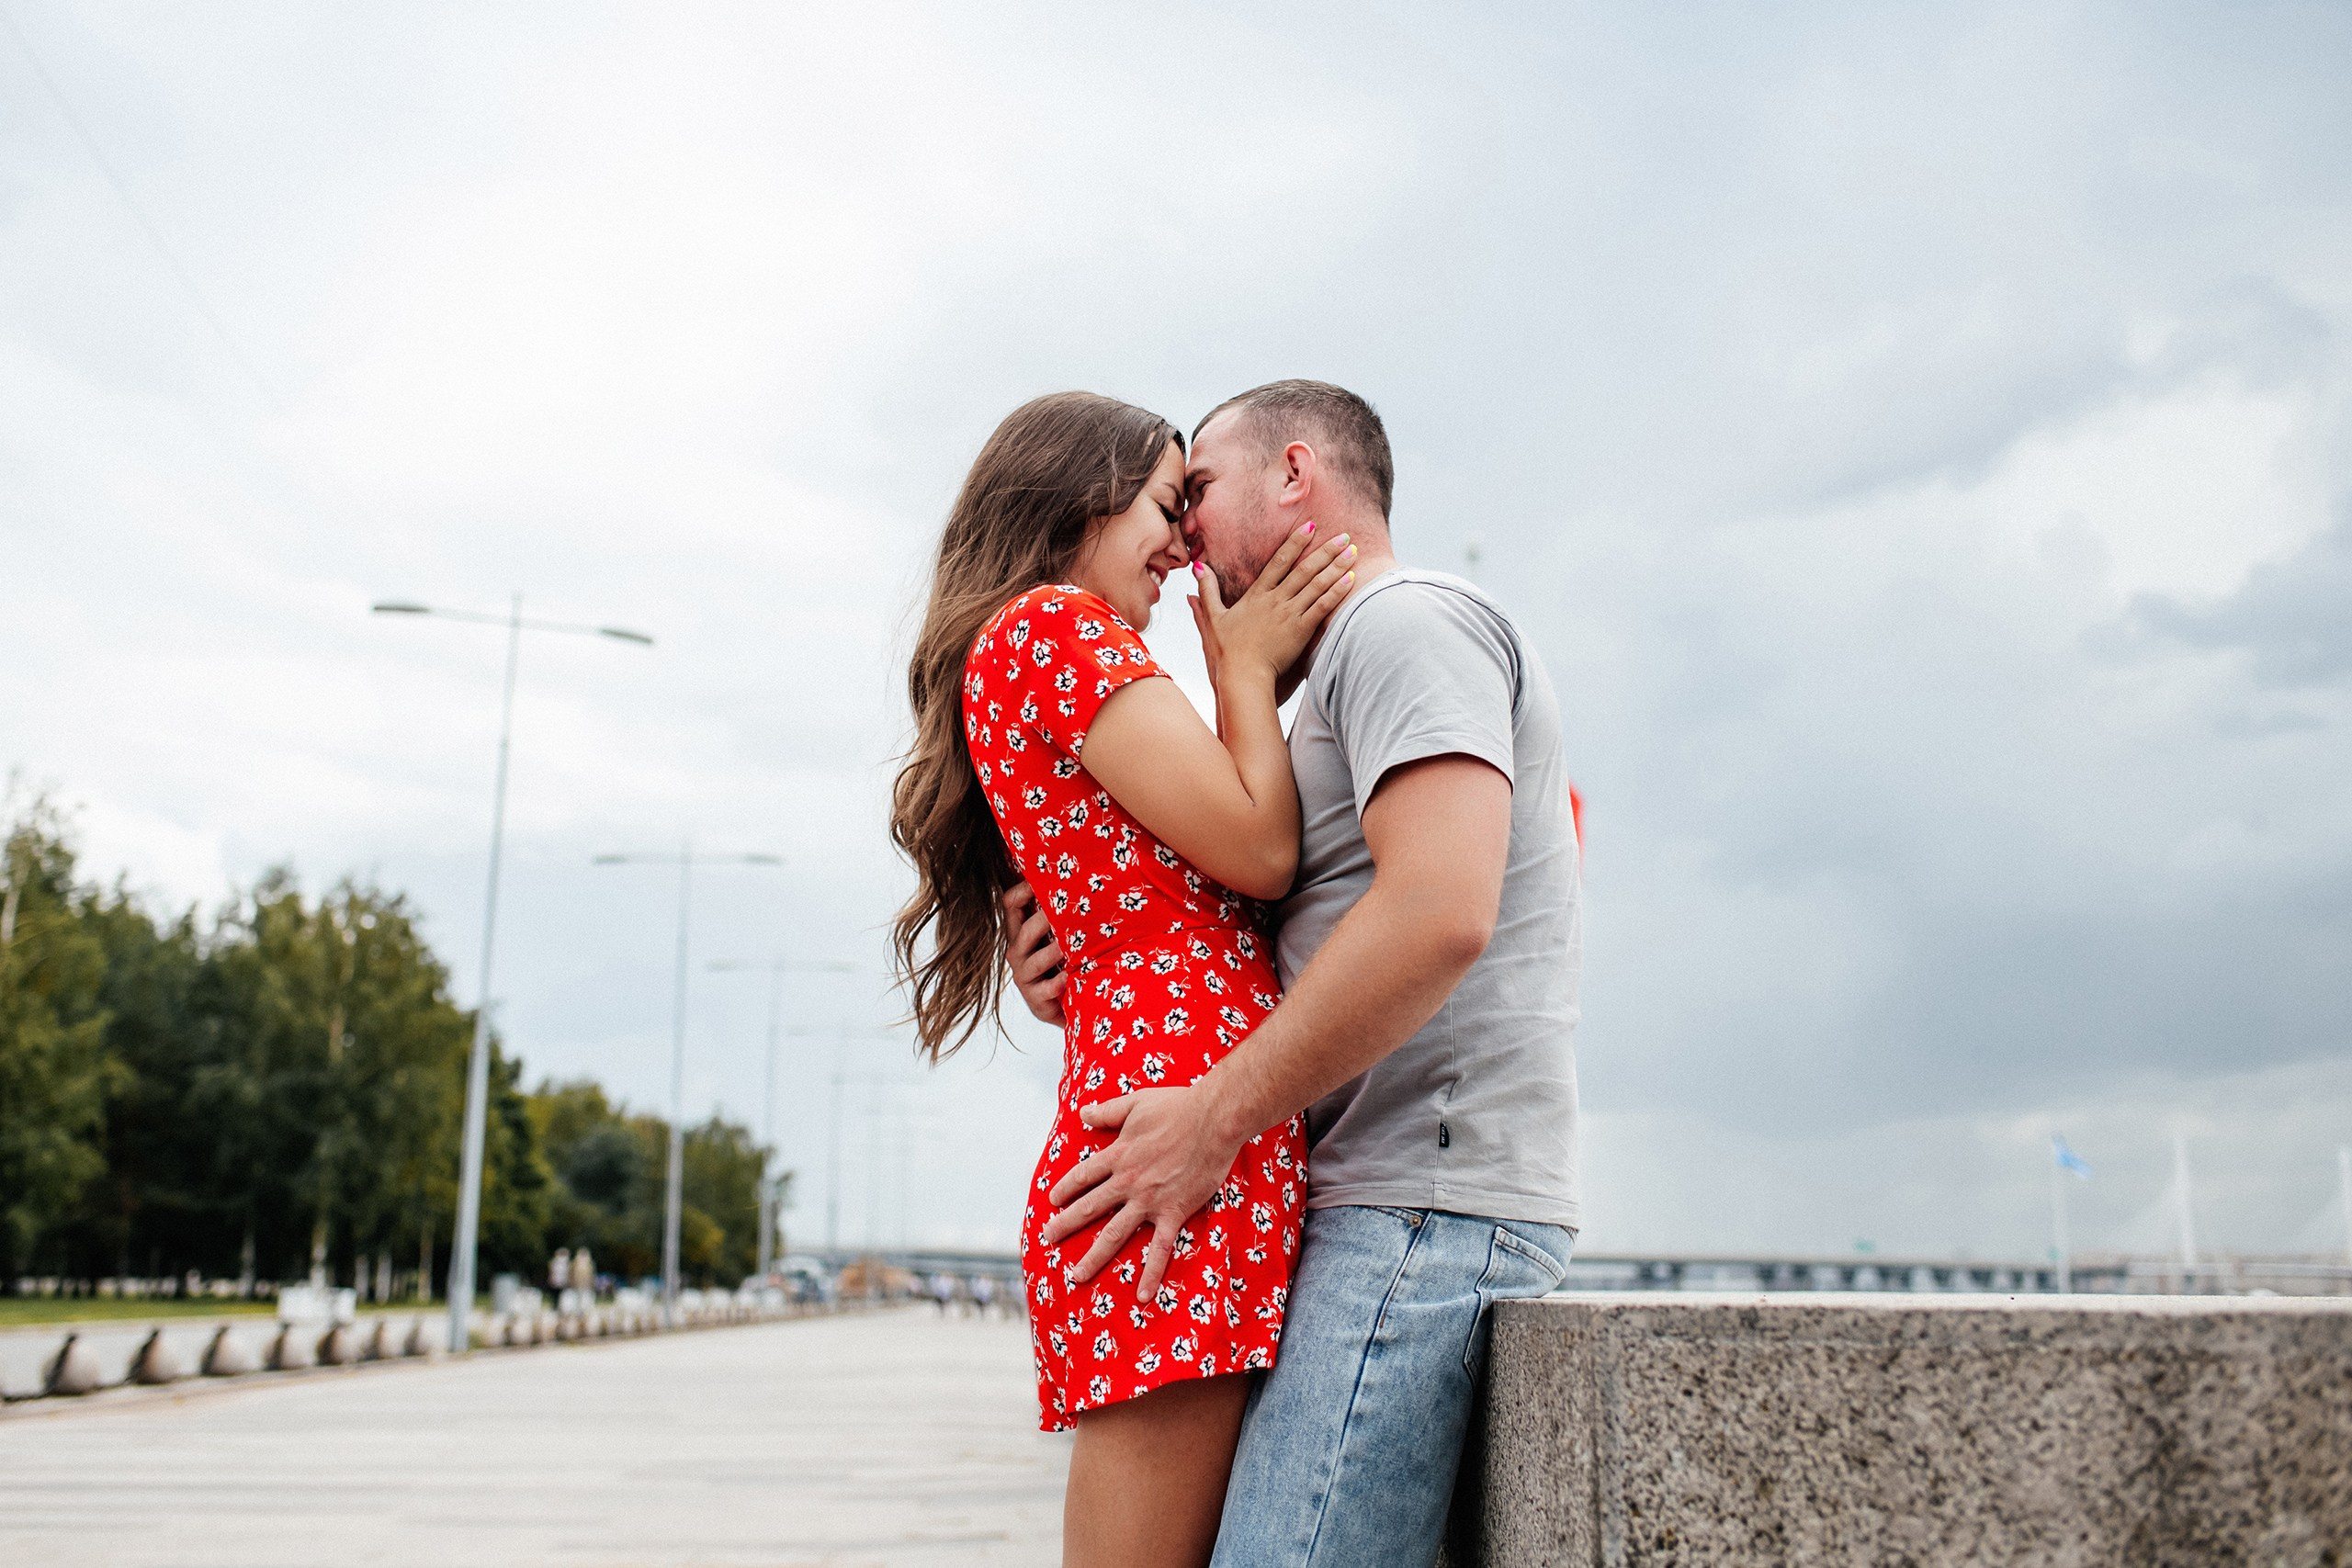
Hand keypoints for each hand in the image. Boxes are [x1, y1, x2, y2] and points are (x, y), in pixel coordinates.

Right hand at [1000, 882, 1064, 1028]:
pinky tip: (1069, 976)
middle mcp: (1018, 952)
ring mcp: (1025, 976)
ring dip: (1053, 951)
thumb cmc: (1068, 962)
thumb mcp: (1063, 935)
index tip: (1042, 880)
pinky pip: (1044, 990)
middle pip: (1024, 930)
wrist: (1069, 1005)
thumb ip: (1064, 912)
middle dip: (1044, 919)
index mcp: (1022, 931)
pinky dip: (1056, 983)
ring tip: (1070, 945)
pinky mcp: (1035, 999)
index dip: (1023, 890)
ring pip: (1034, 960)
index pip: (1011, 904)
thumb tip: (1083, 877)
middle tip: (1067, 910)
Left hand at [1043, 1086, 1243, 1300]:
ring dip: (1093, 1257)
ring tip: (1076, 1275)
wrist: (1214, 1120)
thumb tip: (1083, 1112)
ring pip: (1114, 1234)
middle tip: (1048, 1238)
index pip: (1083, 1176)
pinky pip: (1160, 1249)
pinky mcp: (1174, 1213)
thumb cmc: (1178, 1107)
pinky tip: (1142, 1295)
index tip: (1053, 1200)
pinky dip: (1151, 1273)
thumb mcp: (1136, 1103)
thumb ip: (1108, 1111)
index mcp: (1118, 1155)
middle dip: (1065, 1225)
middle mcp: (1127, 1182)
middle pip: (1090, 1207)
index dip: (1066, 1188)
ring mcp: (1149, 1201)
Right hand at [1189, 523, 1355, 688]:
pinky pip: (1323, 607)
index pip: (1279, 561)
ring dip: (1337, 566)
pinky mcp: (1301, 630)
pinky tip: (1350, 579)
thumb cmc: (1227, 652)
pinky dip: (1337, 592)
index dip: (1296, 542)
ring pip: (1317, 584)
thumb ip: (1207, 591)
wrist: (1243, 676)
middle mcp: (1275, 600)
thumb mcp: (1212, 618)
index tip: (1311, 527)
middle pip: (1304, 569)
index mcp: (1257, 594)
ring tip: (1353, 551)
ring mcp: (1289, 614)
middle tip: (1344, 535)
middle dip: (1326, 550)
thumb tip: (1199, 568)